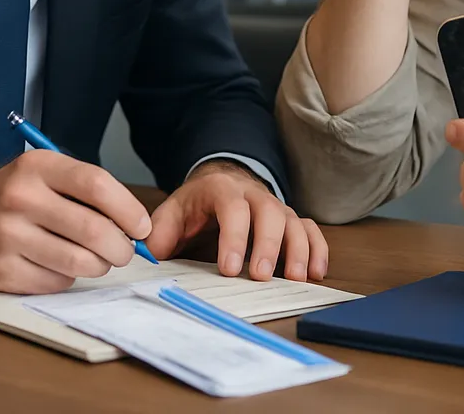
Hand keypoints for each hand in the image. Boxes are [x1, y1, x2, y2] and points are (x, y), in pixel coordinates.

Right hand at [0, 150, 152, 293]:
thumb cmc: (8, 196)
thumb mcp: (40, 173)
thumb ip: (83, 189)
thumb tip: (134, 222)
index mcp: (37, 167)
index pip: (96, 185)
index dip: (128, 209)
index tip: (142, 226)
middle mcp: (21, 199)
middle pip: (93, 230)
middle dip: (121, 247)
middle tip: (125, 251)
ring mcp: (8, 237)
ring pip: (79, 262)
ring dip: (99, 265)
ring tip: (97, 259)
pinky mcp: (1, 272)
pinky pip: (56, 282)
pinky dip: (68, 278)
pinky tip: (60, 265)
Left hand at [145, 160, 328, 281]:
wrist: (217, 185)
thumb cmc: (194, 207)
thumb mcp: (171, 214)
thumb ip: (158, 234)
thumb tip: (147, 256)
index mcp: (220, 189)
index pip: (231, 206)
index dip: (233, 236)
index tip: (229, 268)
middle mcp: (253, 194)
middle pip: (269, 211)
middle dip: (267, 244)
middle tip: (261, 276)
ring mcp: (274, 205)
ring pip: (293, 220)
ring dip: (298, 249)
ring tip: (296, 278)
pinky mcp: (288, 219)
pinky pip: (309, 228)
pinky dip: (317, 248)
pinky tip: (316, 272)